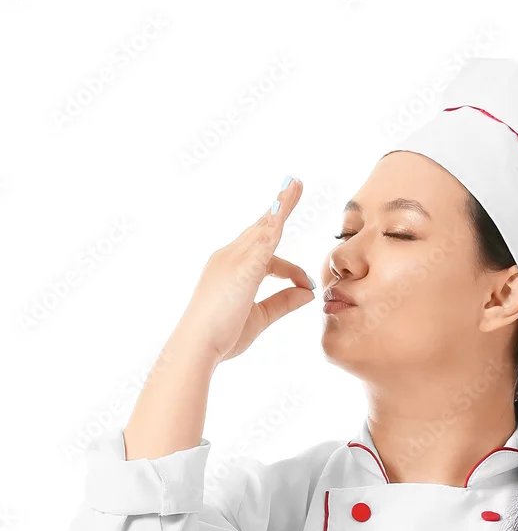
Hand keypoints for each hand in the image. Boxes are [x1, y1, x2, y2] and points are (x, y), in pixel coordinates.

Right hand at [181, 177, 314, 362]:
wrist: (196, 345)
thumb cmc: (220, 337)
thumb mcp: (260, 318)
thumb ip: (283, 303)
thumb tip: (308, 293)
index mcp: (230, 270)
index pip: (265, 258)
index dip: (289, 269)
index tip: (305, 283)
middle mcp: (228, 258)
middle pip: (260, 229)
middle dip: (278, 207)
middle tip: (294, 185)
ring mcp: (233, 260)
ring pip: (263, 227)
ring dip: (280, 204)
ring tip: (295, 185)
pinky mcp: (241, 268)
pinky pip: (263, 241)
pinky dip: (274, 221)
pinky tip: (284, 207)